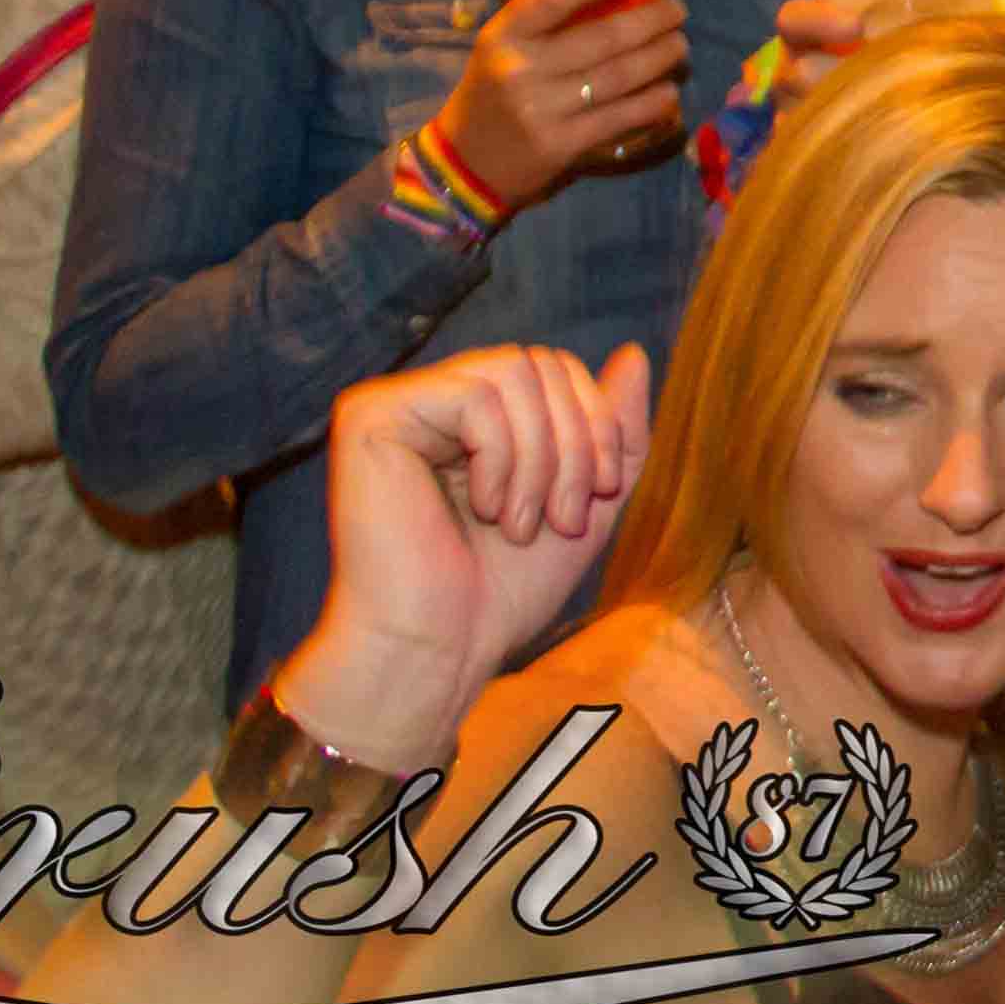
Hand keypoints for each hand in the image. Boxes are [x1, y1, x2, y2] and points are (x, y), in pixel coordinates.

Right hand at [284, 340, 654, 766]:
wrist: (439, 650)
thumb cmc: (503, 591)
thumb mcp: (587, 502)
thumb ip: (613, 431)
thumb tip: (634, 353)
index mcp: (473, 416)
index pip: (556, 368)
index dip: (596, 421)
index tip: (602, 493)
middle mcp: (430, 400)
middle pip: (540, 363)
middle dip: (575, 443)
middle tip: (563, 520)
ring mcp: (395, 405)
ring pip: (512, 373)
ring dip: (540, 457)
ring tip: (521, 525)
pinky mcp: (370, 418)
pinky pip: (474, 395)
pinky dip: (499, 456)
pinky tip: (482, 509)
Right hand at [435, 0, 692, 206]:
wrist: (463, 166)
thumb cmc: (492, 96)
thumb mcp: (502, 53)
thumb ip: (547, 30)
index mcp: (502, 38)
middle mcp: (520, 70)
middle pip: (601, 39)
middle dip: (650, 22)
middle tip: (678, 11)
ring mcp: (541, 110)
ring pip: (617, 77)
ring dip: (658, 59)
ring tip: (680, 46)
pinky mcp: (560, 145)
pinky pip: (618, 118)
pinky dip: (650, 103)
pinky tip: (669, 93)